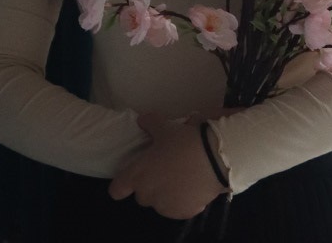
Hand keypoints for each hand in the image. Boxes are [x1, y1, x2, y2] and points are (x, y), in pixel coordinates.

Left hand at [108, 113, 227, 219]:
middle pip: (141, 194)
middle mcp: (147, 195)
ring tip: (183, 176)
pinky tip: (194, 185)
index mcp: (138, 176)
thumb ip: (151, 124)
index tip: (133, 175)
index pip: (117, 189)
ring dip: (167, 192)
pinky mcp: (183, 213)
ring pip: (160, 202)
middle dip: (151, 183)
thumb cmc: (184, 142)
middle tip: (166, 168)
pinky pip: (179, 207)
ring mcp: (165, 207)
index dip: (123, 183)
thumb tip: (142, 119)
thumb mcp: (166, 128)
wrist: (214, 158)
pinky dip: (184, 199)